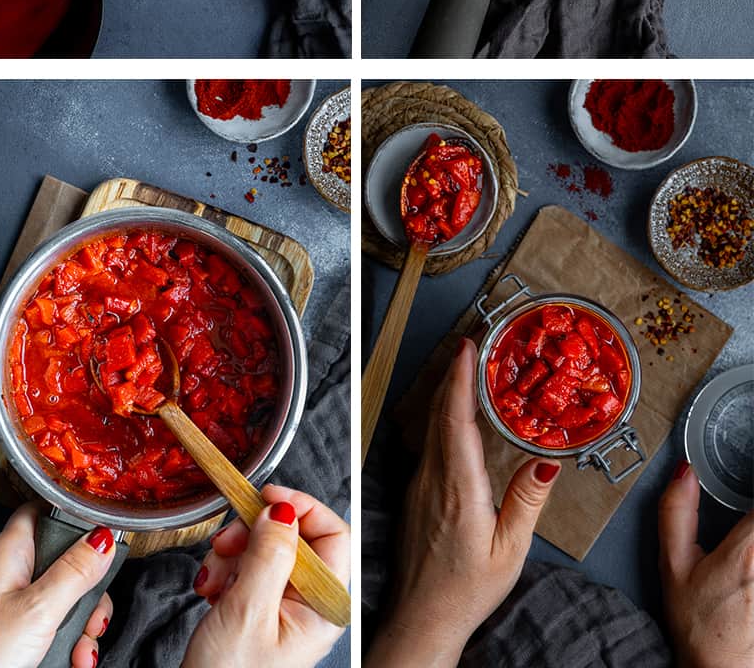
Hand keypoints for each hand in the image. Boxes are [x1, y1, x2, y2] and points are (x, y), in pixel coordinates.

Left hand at [0, 503, 113, 667]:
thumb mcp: (39, 609)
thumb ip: (74, 570)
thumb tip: (102, 538)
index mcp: (9, 552)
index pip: (45, 510)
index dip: (75, 517)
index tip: (102, 539)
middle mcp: (10, 572)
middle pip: (65, 561)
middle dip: (88, 592)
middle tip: (93, 616)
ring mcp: (11, 603)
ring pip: (64, 598)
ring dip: (82, 625)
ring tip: (82, 648)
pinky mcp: (14, 631)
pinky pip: (52, 625)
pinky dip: (68, 642)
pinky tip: (72, 658)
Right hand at [184, 484, 348, 667]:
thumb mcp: (248, 611)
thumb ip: (268, 555)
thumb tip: (282, 509)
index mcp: (323, 607)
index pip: (333, 534)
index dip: (301, 508)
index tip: (266, 496)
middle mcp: (310, 604)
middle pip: (293, 537)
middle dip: (253, 533)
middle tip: (227, 542)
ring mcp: (285, 606)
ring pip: (266, 548)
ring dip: (233, 553)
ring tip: (213, 577)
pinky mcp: (261, 608)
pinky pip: (248, 568)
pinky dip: (225, 569)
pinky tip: (212, 589)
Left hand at [366, 338, 560, 667]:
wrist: (424, 616)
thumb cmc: (468, 589)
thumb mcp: (511, 549)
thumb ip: (527, 501)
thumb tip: (547, 460)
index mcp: (458, 487)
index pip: (456, 419)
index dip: (460, 379)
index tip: (467, 348)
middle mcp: (432, 478)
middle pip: (441, 415)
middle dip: (455, 376)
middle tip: (473, 347)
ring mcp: (419, 483)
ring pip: (433, 428)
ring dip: (450, 397)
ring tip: (469, 372)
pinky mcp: (417, 492)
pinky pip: (430, 445)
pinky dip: (445, 422)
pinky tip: (459, 419)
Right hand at [659, 459, 753, 667]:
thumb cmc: (699, 625)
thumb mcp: (672, 565)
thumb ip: (675, 513)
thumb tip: (684, 475)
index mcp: (747, 550)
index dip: (751, 484)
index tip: (743, 484)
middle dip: (752, 519)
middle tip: (742, 527)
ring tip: (744, 543)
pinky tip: (748, 557)